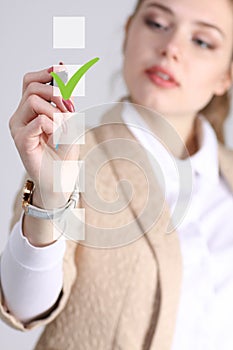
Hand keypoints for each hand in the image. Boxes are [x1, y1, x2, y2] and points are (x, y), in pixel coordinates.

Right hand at [9, 66, 79, 207]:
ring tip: (63, 127)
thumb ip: (65, 98)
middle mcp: (21, 116)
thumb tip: (62, 69)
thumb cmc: (64, 150)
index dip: (46, 74)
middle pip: (31, 87)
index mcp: (31, 110)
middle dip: (55, 92)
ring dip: (55, 111)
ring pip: (33, 100)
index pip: (31, 81)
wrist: (62, 176)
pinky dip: (52, 125)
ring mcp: (19, 128)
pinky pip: (38, 121)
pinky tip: (56, 136)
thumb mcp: (70, 120)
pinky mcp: (22, 140)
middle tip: (69, 108)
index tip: (63, 74)